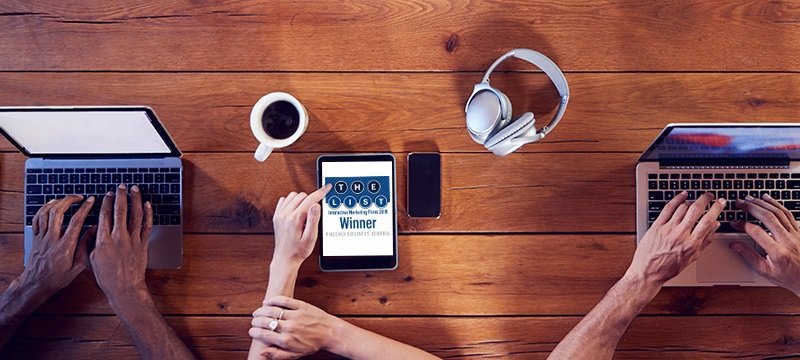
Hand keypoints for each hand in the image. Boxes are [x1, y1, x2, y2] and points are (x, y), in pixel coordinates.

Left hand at [22, 195, 95, 295]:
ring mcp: (42, 237)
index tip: (91, 200)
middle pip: (58, 212)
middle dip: (69, 200)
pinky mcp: (35, 237)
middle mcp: (52, 239)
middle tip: (79, 197)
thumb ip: (86, 246)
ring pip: (46, 213)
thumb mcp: (78, 266)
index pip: (76, 221)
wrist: (36, 283)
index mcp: (65, 246)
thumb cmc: (58, 277)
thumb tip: (94, 230)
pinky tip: (51, 205)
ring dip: (57, 202)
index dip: (85, 208)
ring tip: (66, 199)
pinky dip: (44, 208)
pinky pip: (37, 218)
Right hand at [90, 185, 152, 305]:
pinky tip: (147, 205)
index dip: (106, 202)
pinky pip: (147, 225)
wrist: (124, 287)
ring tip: (135, 190)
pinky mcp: (143, 243)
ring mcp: (133, 239)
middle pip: (120, 210)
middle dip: (120, 196)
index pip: (104, 215)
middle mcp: (119, 237)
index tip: (107, 194)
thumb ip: (93, 242)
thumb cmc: (107, 276)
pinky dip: (148, 213)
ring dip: (135, 200)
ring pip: (135, 214)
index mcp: (103, 240)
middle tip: (121, 187)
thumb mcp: (92, 258)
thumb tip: (94, 229)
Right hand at [250, 296, 338, 359]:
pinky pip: (284, 301)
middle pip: (266, 322)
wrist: (330, 333)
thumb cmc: (313, 344)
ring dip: (261, 311)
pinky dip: (273, 300)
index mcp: (286, 340)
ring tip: (257, 312)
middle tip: (254, 321)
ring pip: (272, 311)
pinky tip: (267, 302)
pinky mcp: (301, 305)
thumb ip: (278, 355)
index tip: (252, 331)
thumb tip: (262, 353)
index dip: (255, 332)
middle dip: (256, 321)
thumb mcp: (295, 355)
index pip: (264, 335)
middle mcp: (289, 327)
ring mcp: (295, 315)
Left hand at [271, 184, 331, 268]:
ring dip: (301, 200)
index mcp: (295, 219)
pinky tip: (296, 211)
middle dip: (311, 201)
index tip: (327, 187)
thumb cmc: (298, 251)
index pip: (310, 199)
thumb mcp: (311, 238)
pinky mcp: (276, 216)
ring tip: (305, 214)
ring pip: (293, 196)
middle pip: (302, 195)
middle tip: (313, 215)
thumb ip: (314, 220)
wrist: (285, 259)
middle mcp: (285, 214)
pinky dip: (292, 202)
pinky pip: (284, 200)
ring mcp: (279, 214)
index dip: (321, 192)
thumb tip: (316, 205)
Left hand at [626, 192, 724, 287]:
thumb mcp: (693, 257)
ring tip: (696, 199)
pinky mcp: (657, 226)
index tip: (720, 202)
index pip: (708, 221)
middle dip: (705, 199)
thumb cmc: (670, 267)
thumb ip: (706, 240)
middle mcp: (680, 234)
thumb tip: (715, 226)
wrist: (648, 271)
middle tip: (710, 195)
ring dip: (691, 200)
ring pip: (682, 207)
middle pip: (696, 210)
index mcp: (692, 243)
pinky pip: (668, 208)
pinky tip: (682, 196)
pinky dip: (676, 199)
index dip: (716, 209)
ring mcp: (668, 229)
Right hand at [731, 194, 799, 294]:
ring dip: (763, 203)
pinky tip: (768, 199)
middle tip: (740, 202)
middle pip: (768, 217)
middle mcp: (788, 241)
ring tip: (750, 198)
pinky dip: (777, 204)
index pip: (756, 232)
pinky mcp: (799, 231)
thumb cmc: (788, 276)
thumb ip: (749, 256)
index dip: (743, 225)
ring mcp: (795, 234)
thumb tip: (734, 246)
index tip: (734, 222)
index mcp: (778, 253)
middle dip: (752, 207)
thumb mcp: (765, 271)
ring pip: (778, 212)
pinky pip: (787, 213)